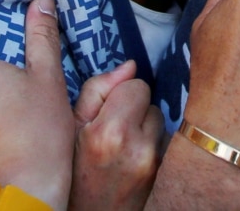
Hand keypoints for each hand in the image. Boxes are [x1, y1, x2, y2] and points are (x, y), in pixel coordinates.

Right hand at [70, 61, 164, 210]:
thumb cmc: (73, 172)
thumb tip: (131, 66)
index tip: (107, 112)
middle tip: (115, 132)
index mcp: (111, 131)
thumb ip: (98, 89)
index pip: (137, 85)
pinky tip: (136, 160)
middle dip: (135, 110)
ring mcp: (155, 163)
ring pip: (161, 121)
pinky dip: (154, 145)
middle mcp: (139, 147)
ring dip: (147, 128)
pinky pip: (166, 142)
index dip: (120, 95)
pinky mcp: (165, 174)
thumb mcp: (72, 127)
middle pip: (152, 102)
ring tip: (124, 148)